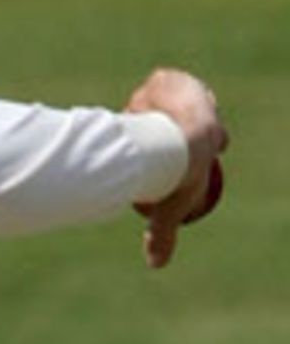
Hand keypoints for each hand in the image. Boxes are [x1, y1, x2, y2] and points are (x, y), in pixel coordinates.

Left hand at [126, 67, 228, 269]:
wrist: (175, 148)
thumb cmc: (180, 176)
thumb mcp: (171, 209)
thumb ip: (162, 235)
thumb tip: (156, 265)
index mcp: (210, 135)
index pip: (202, 134)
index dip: (190, 143)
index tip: (177, 155)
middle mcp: (201, 107)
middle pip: (182, 115)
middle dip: (173, 124)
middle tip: (154, 139)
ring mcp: (186, 90)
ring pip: (164, 101)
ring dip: (154, 111)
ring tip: (139, 127)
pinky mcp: (165, 78)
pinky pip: (153, 87)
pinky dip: (143, 98)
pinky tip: (133, 108)